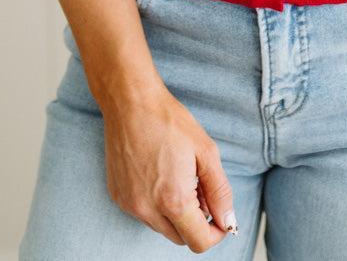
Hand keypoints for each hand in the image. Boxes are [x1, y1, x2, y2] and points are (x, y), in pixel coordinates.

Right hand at [101, 79, 238, 249]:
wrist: (131, 103)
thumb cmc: (170, 122)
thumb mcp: (206, 152)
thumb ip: (220, 192)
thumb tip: (228, 221)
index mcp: (173, 200)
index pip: (198, 243)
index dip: (216, 233)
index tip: (220, 217)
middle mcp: (148, 210)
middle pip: (180, 238)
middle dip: (196, 222)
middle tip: (199, 187)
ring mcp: (130, 205)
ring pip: (161, 226)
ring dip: (175, 213)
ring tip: (179, 176)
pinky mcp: (118, 196)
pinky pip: (144, 213)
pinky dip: (156, 204)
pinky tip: (159, 173)